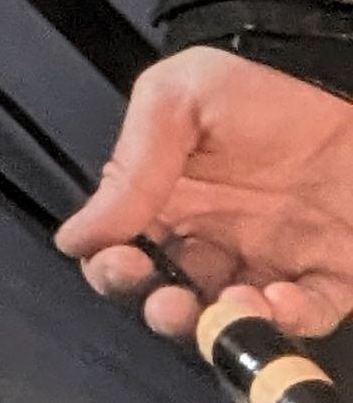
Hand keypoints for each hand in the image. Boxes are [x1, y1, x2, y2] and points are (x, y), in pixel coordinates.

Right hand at [57, 46, 352, 344]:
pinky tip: (279, 300)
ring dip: (225, 325)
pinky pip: (310, 314)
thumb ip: (131, 170)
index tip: (122, 262)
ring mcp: (273, 259)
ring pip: (236, 318)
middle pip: (174, 298)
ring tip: (233, 303)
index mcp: (169, 203)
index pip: (122, 255)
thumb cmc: (255, 83)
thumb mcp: (174, 102)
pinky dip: (292, 322)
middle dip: (166, 313)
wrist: (344, 77)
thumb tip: (75, 238)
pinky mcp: (332, 271)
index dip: (113, 271)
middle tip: (170, 302)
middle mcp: (215, 239)